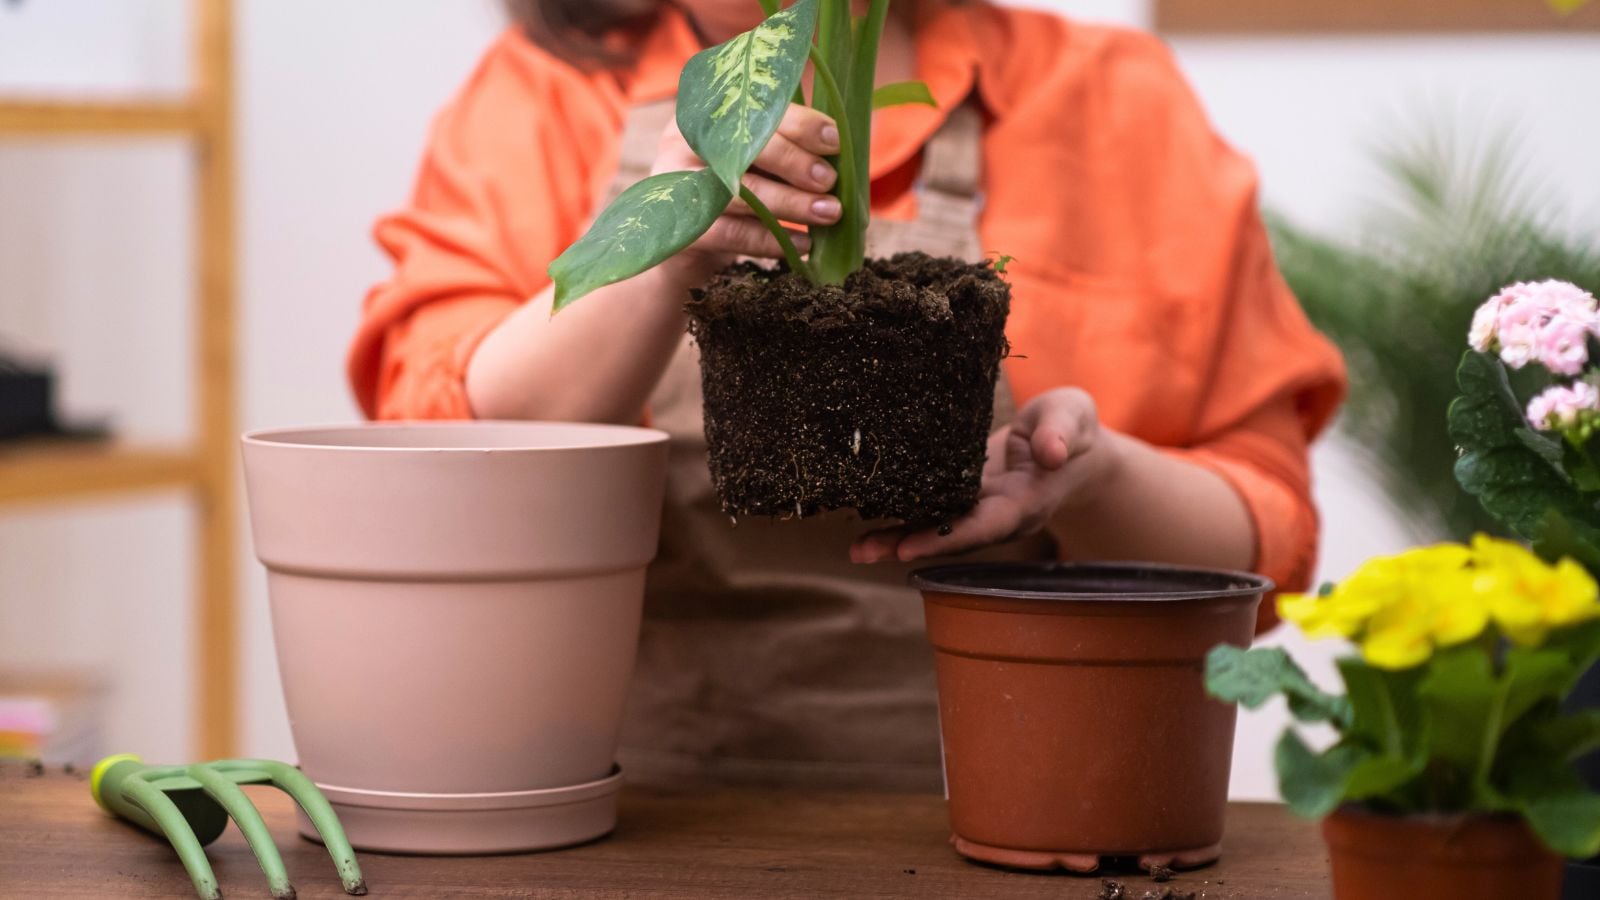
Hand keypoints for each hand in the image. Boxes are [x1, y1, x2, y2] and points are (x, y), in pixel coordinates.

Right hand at [652, 104, 841, 284]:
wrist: (688, 244)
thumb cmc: (736, 191)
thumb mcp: (756, 160)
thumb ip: (787, 146)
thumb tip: (841, 149)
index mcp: (709, 114)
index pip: (755, 110)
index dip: (799, 124)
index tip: (835, 142)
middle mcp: (686, 144)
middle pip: (743, 147)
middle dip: (794, 162)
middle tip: (829, 180)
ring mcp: (679, 186)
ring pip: (742, 193)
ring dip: (791, 203)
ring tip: (828, 213)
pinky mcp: (685, 229)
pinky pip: (734, 234)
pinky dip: (773, 240)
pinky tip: (804, 244)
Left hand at [850, 388, 1113, 562]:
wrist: (1064, 440)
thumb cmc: (1069, 426)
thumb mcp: (1071, 418)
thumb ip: (1061, 434)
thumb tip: (1050, 453)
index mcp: (1025, 502)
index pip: (985, 525)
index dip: (949, 538)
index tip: (911, 548)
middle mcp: (997, 514)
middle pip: (951, 537)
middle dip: (909, 546)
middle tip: (864, 553)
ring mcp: (976, 508)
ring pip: (934, 529)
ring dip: (895, 540)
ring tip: (857, 550)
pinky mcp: (961, 494)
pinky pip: (929, 510)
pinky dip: (899, 519)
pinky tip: (865, 525)